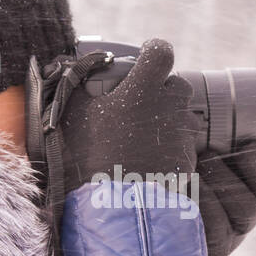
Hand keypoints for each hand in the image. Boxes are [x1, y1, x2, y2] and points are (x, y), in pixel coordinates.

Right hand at [58, 38, 200, 193]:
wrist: (114, 205)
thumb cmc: (90, 156)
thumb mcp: (74, 115)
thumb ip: (75, 85)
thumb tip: (67, 67)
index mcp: (144, 88)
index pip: (161, 51)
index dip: (154, 50)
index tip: (146, 57)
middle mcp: (170, 106)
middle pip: (179, 84)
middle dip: (164, 89)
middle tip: (142, 103)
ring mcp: (182, 134)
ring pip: (184, 117)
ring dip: (169, 120)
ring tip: (145, 136)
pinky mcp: (187, 160)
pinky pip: (183, 146)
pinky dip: (171, 149)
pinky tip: (150, 160)